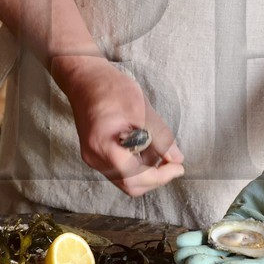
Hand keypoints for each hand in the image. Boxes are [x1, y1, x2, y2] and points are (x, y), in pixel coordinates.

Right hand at [53, 55, 183, 197]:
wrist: (85, 78)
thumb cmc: (110, 89)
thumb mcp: (141, 110)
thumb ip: (160, 138)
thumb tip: (176, 158)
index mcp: (103, 147)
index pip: (135, 177)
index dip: (160, 176)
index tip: (178, 167)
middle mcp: (95, 158)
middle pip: (130, 184)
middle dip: (155, 177)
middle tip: (174, 163)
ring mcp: (93, 157)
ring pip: (125, 179)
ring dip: (146, 170)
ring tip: (160, 150)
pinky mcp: (95, 153)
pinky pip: (119, 169)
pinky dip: (136, 163)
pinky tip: (146, 147)